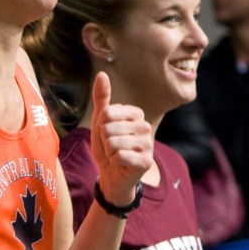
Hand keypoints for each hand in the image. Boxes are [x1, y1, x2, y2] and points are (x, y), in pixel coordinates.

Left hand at [90, 72, 152, 204]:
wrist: (111, 175)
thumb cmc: (107, 147)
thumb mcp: (100, 121)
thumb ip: (102, 99)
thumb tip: (102, 74)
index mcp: (136, 114)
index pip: (107, 113)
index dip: (100, 126)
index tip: (108, 133)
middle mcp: (145, 126)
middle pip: (109, 128)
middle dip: (104, 141)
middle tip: (112, 147)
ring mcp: (148, 144)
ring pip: (113, 143)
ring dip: (109, 152)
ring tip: (116, 155)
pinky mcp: (146, 162)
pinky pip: (119, 156)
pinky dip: (114, 162)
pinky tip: (121, 164)